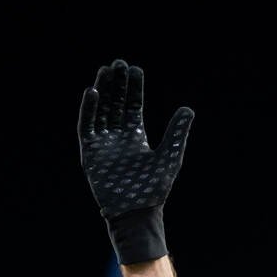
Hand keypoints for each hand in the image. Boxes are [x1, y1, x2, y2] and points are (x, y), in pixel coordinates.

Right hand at [78, 59, 194, 264]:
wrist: (136, 213)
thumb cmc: (154, 190)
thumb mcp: (169, 157)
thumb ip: (176, 133)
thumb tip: (188, 109)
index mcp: (136, 137)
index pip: (132, 106)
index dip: (133, 89)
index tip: (135, 70)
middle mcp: (118, 138)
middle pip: (115, 104)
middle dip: (117, 84)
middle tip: (118, 63)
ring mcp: (103, 144)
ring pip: (101, 111)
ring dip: (103, 91)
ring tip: (106, 70)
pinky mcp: (90, 153)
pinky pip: (87, 127)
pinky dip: (89, 110)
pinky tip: (93, 92)